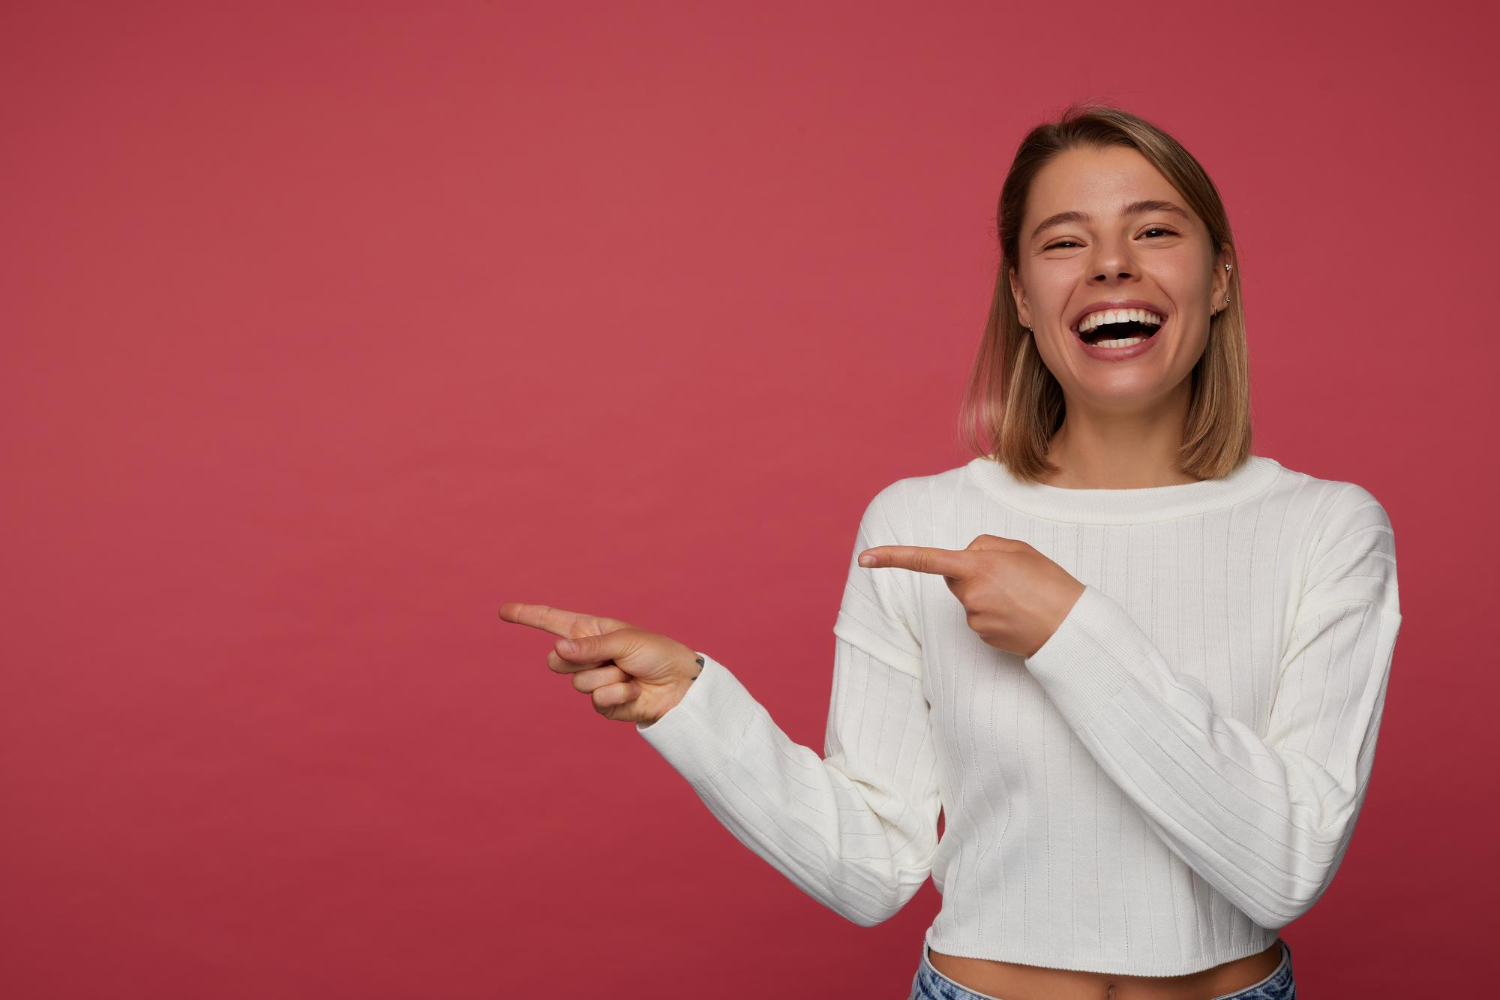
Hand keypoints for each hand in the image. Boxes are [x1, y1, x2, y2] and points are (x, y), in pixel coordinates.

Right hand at [498, 602, 703, 723]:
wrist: (680, 685)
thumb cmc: (657, 653)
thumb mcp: (625, 641)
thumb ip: (589, 646)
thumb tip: (557, 650)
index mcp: (591, 631)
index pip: (552, 622)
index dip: (528, 616)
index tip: (503, 610)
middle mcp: (587, 655)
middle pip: (556, 662)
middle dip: (581, 660)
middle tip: (612, 658)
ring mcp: (593, 681)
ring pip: (578, 684)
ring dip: (609, 679)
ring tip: (630, 674)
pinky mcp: (603, 705)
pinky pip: (597, 703)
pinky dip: (618, 697)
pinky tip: (634, 692)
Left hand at [858, 535, 1085, 658]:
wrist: (1070, 627)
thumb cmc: (1048, 582)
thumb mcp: (1018, 549)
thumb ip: (983, 546)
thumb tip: (962, 557)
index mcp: (976, 566)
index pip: (926, 560)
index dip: (892, 558)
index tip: (864, 559)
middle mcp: (969, 594)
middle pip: (954, 577)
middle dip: (972, 572)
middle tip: (1009, 576)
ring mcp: (973, 618)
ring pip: (968, 598)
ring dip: (987, 594)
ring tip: (1020, 596)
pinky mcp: (981, 636)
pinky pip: (978, 617)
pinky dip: (993, 613)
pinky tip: (1017, 614)